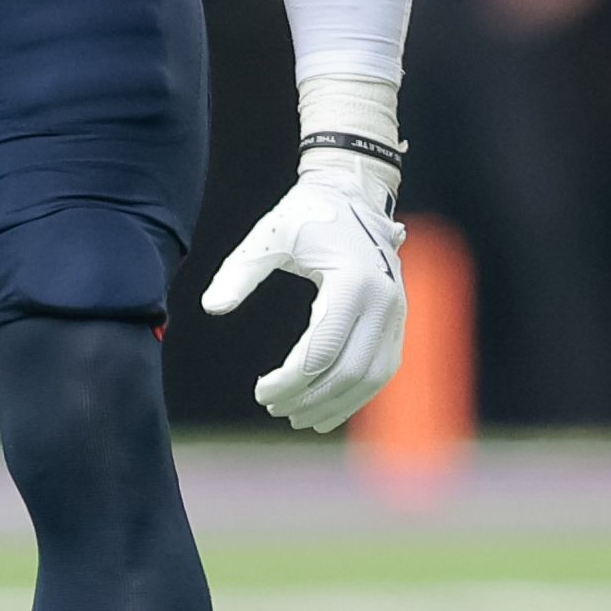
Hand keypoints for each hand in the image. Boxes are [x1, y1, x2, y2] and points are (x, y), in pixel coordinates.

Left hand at [198, 161, 406, 432]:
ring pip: (371, 378)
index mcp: (352, 283)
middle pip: (348, 372)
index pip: (320, 352)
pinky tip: (328, 408)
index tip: (260, 391)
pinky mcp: (399, 319)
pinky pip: (383, 369)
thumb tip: (212, 306)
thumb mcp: (268, 238)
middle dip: (309, 398)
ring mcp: (397, 312)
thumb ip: (239, 272)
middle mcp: (383, 301)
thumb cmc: (305, 215)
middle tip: (273, 407)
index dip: (289, 382)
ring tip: (298, 417)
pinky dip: (358, 395)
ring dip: (336, 405)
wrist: (353, 194)